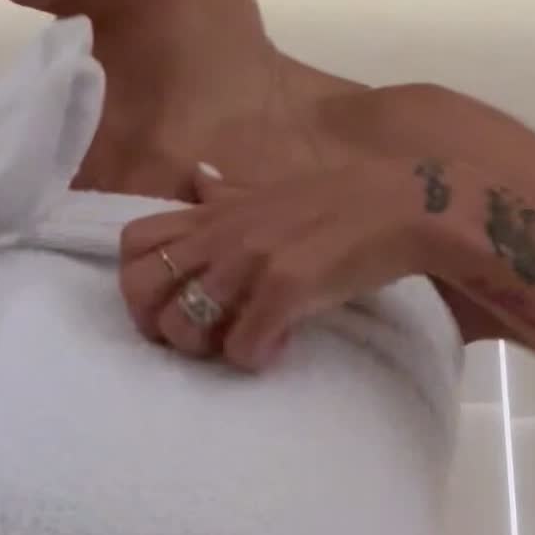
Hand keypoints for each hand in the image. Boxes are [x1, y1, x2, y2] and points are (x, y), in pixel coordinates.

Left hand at [118, 156, 427, 370]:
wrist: (402, 206)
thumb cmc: (338, 201)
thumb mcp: (269, 190)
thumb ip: (225, 193)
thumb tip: (196, 177)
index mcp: (214, 213)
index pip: (132, 241)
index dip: (136, 283)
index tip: (169, 304)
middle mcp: (222, 233)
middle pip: (140, 287)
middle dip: (157, 324)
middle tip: (199, 336)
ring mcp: (252, 260)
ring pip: (182, 325)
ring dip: (208, 348)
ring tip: (243, 341)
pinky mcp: (288, 287)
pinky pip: (242, 346)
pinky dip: (256, 357)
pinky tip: (281, 346)